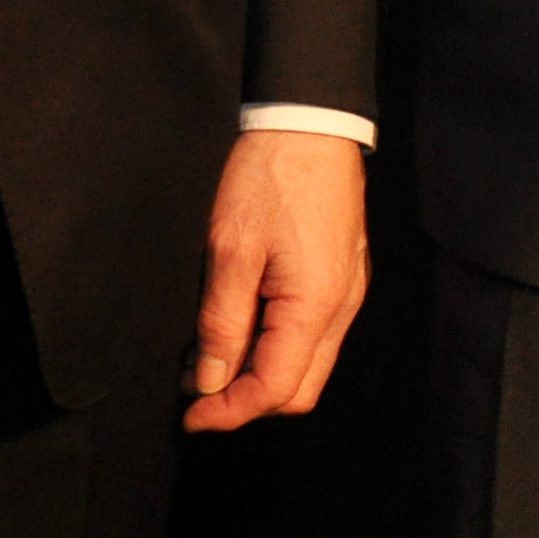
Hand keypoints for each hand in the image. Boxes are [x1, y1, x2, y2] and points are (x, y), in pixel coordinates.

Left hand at [187, 130, 367, 430]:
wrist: (310, 121)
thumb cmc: (270, 176)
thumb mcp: (231, 250)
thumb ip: (222, 323)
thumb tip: (211, 380)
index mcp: (316, 304)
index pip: (274, 388)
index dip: (229, 411)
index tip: (189, 416)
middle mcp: (342, 306)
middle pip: (300, 388)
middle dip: (248, 402)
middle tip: (198, 394)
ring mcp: (348, 291)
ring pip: (310, 364)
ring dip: (262, 375)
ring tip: (212, 360)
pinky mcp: (344, 274)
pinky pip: (315, 334)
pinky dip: (279, 347)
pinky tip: (243, 328)